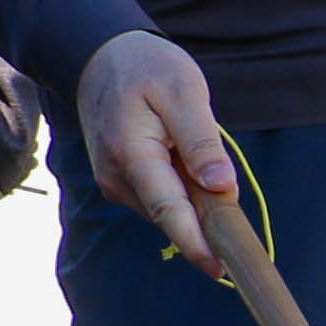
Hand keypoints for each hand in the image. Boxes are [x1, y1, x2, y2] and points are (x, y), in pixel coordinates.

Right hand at [78, 27, 236, 269]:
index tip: (221, 270)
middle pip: (172, 214)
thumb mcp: (183, 91)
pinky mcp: (118, 180)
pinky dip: (178, 188)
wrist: (98, 56)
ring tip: (190, 148)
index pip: (169, 211)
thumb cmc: (145, 67)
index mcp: (132, 155)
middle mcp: (117, 178)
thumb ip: (201, 142)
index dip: (197, 244)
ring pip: (166, 207)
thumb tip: (221, 189)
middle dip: (205, 215)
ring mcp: (114, 181)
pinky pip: (158, 196)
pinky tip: (179, 156)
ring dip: (191, 196)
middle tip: (227, 189)